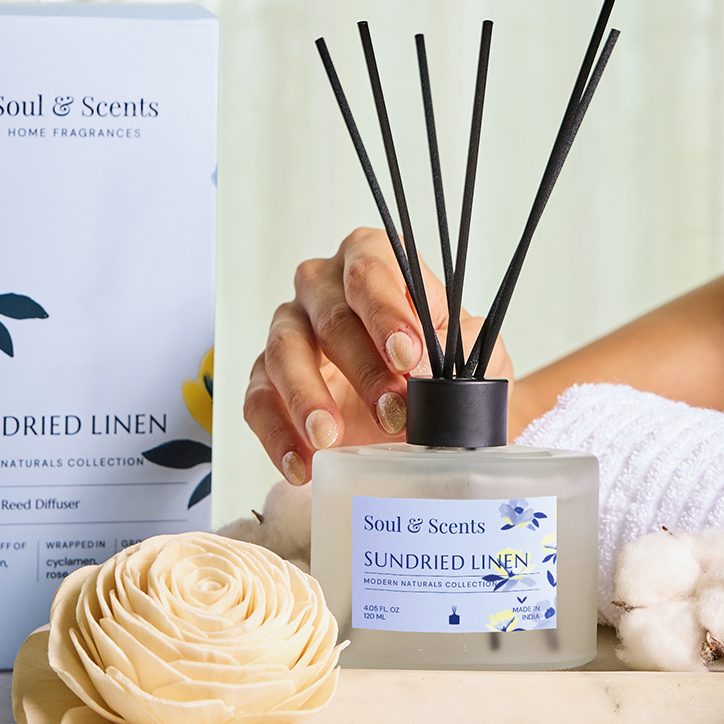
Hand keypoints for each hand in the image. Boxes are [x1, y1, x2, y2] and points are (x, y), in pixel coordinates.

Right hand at [244, 227, 513, 483]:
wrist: (425, 412)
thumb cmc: (441, 364)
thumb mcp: (465, 351)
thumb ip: (450, 350)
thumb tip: (419, 370)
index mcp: (372, 259)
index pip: (371, 272)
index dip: (386, 313)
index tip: (407, 354)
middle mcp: (323, 286)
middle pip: (330, 316)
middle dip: (362, 368)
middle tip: (391, 412)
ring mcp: (290, 329)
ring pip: (284, 353)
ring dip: (307, 398)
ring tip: (330, 439)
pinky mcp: (267, 378)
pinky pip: (258, 400)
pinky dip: (277, 435)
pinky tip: (300, 464)